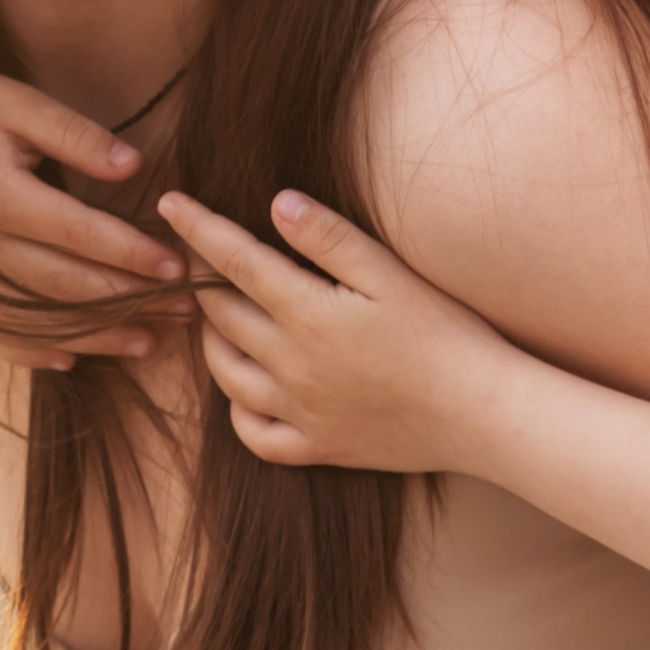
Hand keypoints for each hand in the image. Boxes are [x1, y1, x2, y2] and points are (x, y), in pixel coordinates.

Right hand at [0, 44, 189, 371]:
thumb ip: (76, 135)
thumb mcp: (20, 103)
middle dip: (130, 301)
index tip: (179, 266)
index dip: (133, 253)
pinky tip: (71, 360)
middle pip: (65, 286)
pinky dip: (30, 352)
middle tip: (184, 308)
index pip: (80, 235)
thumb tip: (135, 166)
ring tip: (148, 343)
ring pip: (36, 320)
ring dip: (95, 337)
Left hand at [156, 185, 510, 472]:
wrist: (481, 414)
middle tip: (198, 258)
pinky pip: (254, 434)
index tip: (168, 203)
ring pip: (226, 374)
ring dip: (212, 340)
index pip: (235, 260)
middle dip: (201, 280)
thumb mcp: (391, 274)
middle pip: (221, 315)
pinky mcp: (317, 447)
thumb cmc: (446, 335)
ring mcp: (300, 411)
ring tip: (218, 317)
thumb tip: (277, 203)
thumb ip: (330, 238)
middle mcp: (291, 365)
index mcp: (308, 313)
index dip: (198, 228)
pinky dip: (238, 410)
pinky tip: (247, 389)